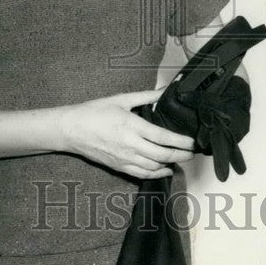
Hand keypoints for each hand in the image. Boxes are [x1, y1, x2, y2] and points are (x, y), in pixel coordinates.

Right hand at [58, 89, 194, 179]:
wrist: (71, 130)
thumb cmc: (94, 112)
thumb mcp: (121, 99)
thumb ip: (146, 96)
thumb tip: (165, 90)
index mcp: (132, 125)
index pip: (163, 137)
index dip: (181, 141)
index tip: (193, 141)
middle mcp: (130, 145)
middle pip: (163, 154)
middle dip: (182, 154)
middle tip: (194, 151)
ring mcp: (124, 158)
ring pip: (154, 166)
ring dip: (171, 164)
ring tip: (184, 158)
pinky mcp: (119, 166)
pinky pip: (142, 174)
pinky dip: (156, 173)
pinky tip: (166, 170)